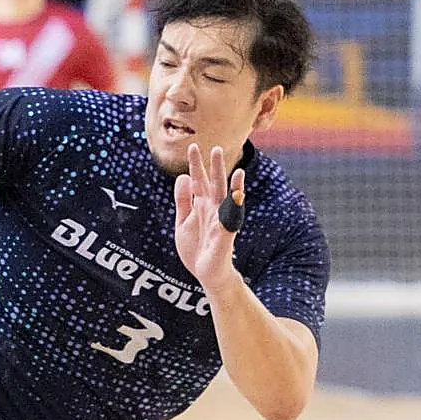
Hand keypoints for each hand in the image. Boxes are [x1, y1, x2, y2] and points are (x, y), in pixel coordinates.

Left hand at [174, 144, 244, 291]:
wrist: (206, 273)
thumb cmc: (197, 247)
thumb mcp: (183, 221)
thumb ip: (183, 200)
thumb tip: (182, 176)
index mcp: (202, 206)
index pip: (198, 181)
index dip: (196, 165)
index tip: (192, 146)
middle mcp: (213, 211)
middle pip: (215, 186)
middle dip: (215, 169)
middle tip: (216, 148)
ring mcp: (220, 223)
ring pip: (227, 201)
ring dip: (233, 186)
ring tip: (237, 171)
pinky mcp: (224, 237)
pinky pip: (230, 222)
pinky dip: (234, 211)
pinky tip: (238, 198)